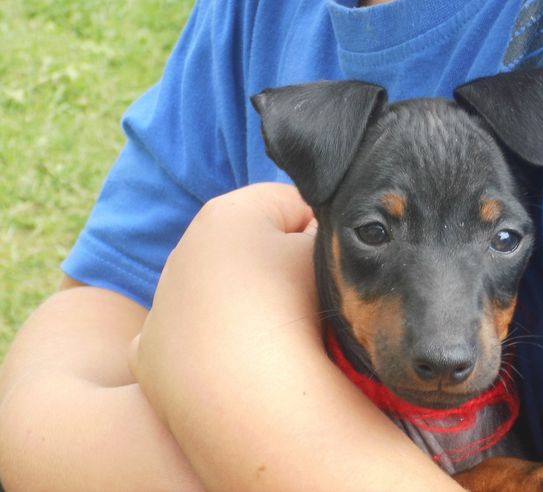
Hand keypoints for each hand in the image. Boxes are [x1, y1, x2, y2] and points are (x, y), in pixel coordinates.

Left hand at [129, 182, 319, 423]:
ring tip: (274, 340)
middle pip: (249, 248)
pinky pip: (189, 339)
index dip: (320, 234)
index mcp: (227, 214)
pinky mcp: (151, 353)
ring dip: (246, 305)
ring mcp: (163, 304)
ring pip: (218, 292)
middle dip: (277, 268)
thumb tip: (319, 238)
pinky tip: (231, 362)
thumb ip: (328, 233)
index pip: (290, 206)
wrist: (248, 397)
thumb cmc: (294, 309)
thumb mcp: (328, 254)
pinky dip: (209, 345)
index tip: (332, 270)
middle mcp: (183, 251)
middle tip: (306, 304)